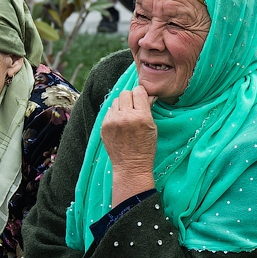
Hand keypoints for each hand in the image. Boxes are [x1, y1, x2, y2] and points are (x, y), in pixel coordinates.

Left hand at [100, 85, 156, 202]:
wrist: (130, 166)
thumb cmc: (145, 148)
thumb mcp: (152, 127)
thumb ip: (148, 109)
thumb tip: (147, 95)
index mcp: (141, 116)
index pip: (138, 91)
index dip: (141, 94)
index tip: (142, 99)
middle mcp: (125, 117)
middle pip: (125, 93)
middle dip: (131, 98)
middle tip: (134, 107)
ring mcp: (112, 121)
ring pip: (116, 100)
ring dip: (122, 105)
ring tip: (126, 116)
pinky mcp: (104, 126)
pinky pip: (109, 111)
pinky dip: (114, 114)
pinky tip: (119, 123)